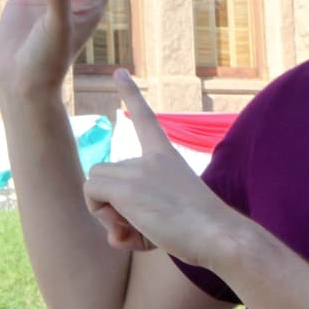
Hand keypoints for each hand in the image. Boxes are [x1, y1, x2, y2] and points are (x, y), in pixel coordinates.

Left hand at [82, 71, 240, 267]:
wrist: (218, 235)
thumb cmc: (201, 233)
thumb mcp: (169, 217)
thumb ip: (139, 221)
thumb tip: (114, 236)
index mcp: (167, 156)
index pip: (146, 119)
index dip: (131, 95)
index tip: (119, 72)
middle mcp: (151, 158)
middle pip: (105, 170)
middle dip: (110, 203)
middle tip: (138, 227)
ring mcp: (138, 170)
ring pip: (94, 182)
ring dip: (105, 210)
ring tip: (135, 230)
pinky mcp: (126, 187)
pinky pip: (91, 193)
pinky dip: (101, 213)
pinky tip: (128, 230)